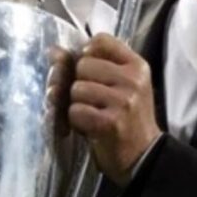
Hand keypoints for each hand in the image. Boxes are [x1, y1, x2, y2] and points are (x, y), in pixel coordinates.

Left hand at [68, 33, 161, 185]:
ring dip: (78, 105)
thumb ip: (92, 64)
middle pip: (83, 65)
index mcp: (137, 65)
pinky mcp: (110, 122)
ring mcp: (123, 101)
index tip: (92, 72)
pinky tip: (91, 127)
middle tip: (95, 101)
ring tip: (94, 114)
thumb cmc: (127, 118)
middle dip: (81, 84)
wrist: (143, 156)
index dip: (88, 54)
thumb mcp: (120, 86)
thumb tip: (53, 51)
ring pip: (76, 89)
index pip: (101, 40)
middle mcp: (132, 80)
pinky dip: (77, 122)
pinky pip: (75, 111)